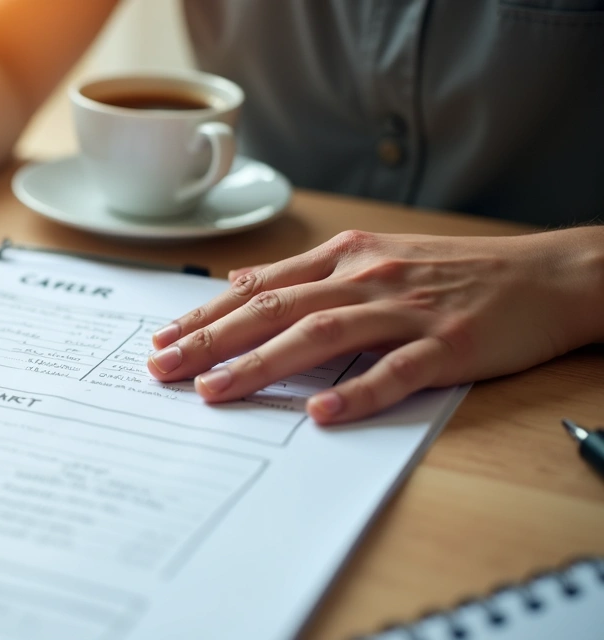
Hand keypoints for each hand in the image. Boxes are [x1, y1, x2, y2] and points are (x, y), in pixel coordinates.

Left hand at [146, 229, 603, 424]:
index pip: (260, 288)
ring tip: (215, 391)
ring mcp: (408, 310)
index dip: (207, 315)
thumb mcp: (375, 255)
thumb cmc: (458, 271)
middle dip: (211, 340)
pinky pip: (397, 371)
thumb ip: (309, 272)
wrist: (550, 273)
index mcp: (347, 257)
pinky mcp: (449, 345)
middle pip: (275, 309)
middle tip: (162, 369)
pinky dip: (358, 392)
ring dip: (262, 364)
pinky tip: (321, 414)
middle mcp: (368, 278)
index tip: (161, 339)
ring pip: (321, 335)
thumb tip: (244, 284)